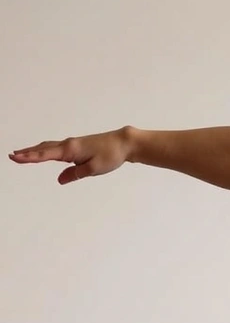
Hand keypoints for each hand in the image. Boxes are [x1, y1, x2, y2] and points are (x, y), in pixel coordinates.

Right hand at [9, 127, 130, 184]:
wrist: (124, 143)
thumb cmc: (111, 155)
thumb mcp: (93, 169)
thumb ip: (75, 174)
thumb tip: (60, 179)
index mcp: (70, 150)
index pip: (45, 155)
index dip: (29, 157)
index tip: (15, 158)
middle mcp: (69, 144)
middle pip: (43, 149)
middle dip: (27, 153)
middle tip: (11, 156)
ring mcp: (73, 144)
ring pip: (49, 147)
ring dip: (35, 150)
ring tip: (22, 154)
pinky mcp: (78, 145)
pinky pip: (57, 148)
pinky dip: (46, 150)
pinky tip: (44, 153)